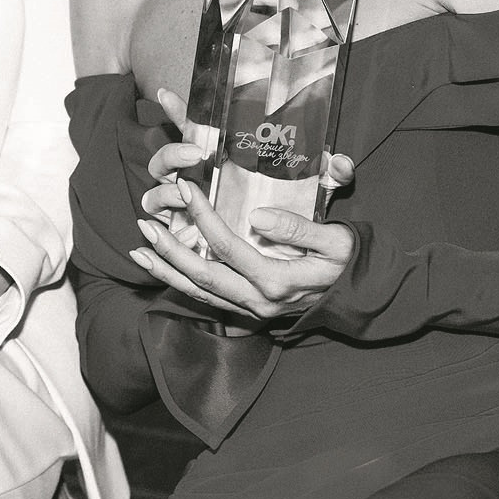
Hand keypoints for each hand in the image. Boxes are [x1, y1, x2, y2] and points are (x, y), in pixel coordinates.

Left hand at [132, 88, 354, 320]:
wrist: (359, 296)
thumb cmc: (348, 262)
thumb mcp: (336, 242)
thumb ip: (299, 230)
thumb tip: (259, 217)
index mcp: (277, 281)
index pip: (228, 247)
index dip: (203, 216)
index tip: (184, 187)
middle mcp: (258, 300)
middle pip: (202, 275)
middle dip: (169, 250)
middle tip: (144, 223)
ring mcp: (251, 309)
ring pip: (198, 292)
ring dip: (166, 271)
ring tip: (138, 250)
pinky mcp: (248, 310)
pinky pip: (206, 299)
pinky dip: (179, 284)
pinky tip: (160, 269)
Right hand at [142, 89, 351, 218]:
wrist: (295, 254)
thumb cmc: (296, 212)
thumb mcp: (317, 191)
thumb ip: (330, 174)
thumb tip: (340, 163)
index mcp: (219, 158)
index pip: (193, 130)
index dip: (178, 112)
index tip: (167, 95)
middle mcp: (196, 180)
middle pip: (164, 162)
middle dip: (172, 154)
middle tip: (196, 154)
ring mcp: (187, 209)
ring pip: (158, 194)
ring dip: (167, 191)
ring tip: (185, 193)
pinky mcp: (186, 237)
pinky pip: (165, 230)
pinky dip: (161, 234)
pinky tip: (167, 231)